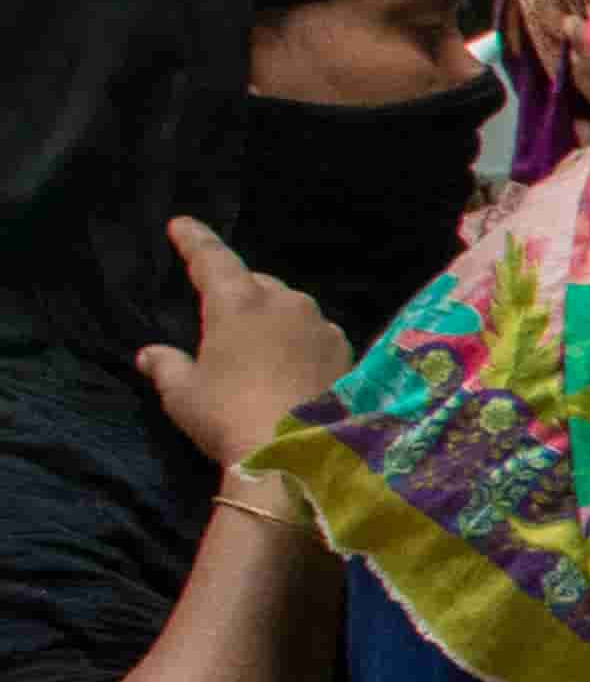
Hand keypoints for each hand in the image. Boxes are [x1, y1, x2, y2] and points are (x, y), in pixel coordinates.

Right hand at [131, 217, 352, 471]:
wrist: (298, 456)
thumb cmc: (228, 418)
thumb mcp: (183, 394)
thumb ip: (166, 367)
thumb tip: (150, 355)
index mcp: (238, 303)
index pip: (212, 259)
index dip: (195, 241)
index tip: (182, 225)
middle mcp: (286, 304)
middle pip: (258, 284)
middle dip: (240, 291)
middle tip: (223, 312)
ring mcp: (322, 327)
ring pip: (292, 309)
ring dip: (274, 319)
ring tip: (259, 348)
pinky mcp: (347, 353)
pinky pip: (317, 336)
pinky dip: (301, 343)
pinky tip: (294, 367)